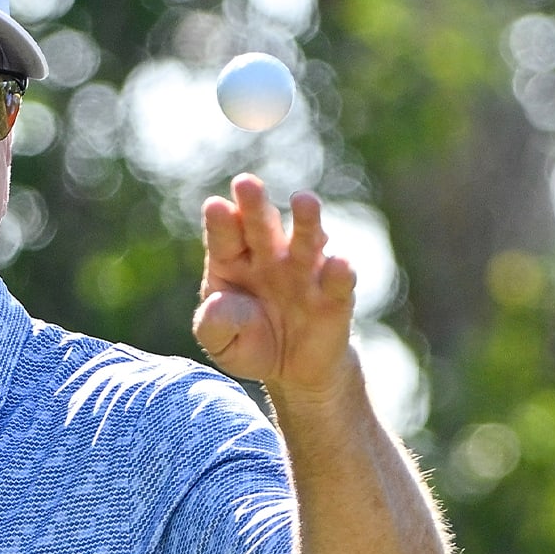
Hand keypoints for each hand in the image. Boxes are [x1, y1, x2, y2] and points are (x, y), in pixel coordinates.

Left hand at [193, 173, 357, 394]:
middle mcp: (269, 257)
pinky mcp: (335, 293)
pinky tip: (338, 264)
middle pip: (260, 226)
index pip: (225, 237)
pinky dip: (339, 272)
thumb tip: (216, 304)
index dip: (221, 222)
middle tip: (246, 183)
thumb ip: (215, 325)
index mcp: (232, 261)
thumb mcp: (222, 342)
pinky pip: (338, 280)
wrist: (294, 370)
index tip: (215, 207)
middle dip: (254, 205)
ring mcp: (304, 270)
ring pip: (305, 240)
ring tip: (304, 201)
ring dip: (306, 221)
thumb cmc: (250, 344)